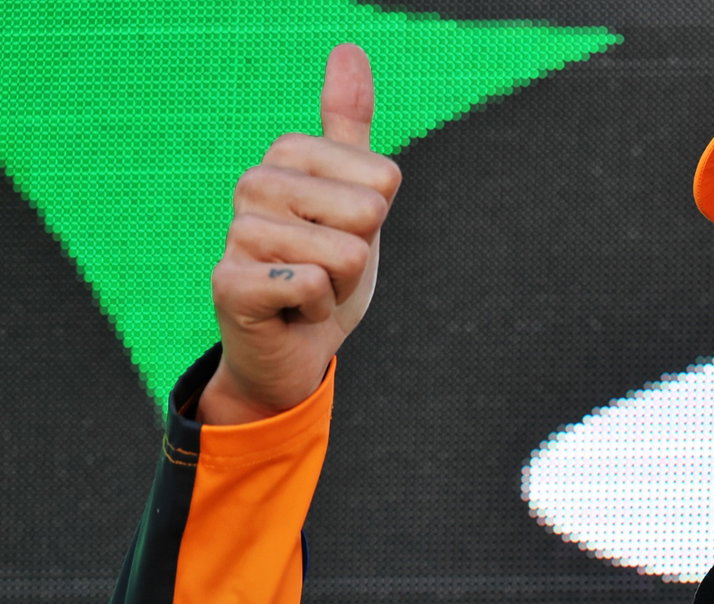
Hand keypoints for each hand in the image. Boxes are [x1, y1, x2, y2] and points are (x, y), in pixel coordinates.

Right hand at [200, 43, 401, 423]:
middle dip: (362, 256)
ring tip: (309, 289)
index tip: (342, 235)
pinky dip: (316, 311)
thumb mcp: (353, 194)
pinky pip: (315, 286)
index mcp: (287, 156)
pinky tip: (291, 311)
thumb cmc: (327, 269)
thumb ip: (349, 123)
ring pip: (346, 254)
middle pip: (368, 211)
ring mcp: (238, 231)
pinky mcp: (230, 283)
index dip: (376, 220)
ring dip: (340, 287)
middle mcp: (254, 183)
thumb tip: (349, 47)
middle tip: (328, 268)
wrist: (293, 347)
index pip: (384, 178)